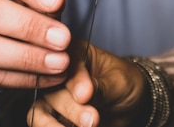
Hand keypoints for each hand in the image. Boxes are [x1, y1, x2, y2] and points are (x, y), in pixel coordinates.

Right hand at [27, 40, 147, 126]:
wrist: (132, 104)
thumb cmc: (126, 83)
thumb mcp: (119, 82)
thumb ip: (101, 87)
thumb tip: (83, 95)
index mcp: (76, 53)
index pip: (67, 63)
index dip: (75, 80)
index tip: (86, 95)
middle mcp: (59, 73)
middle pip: (52, 90)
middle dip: (71, 108)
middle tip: (92, 120)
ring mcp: (53, 96)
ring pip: (40, 111)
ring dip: (55, 125)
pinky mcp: (51, 117)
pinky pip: (41, 124)